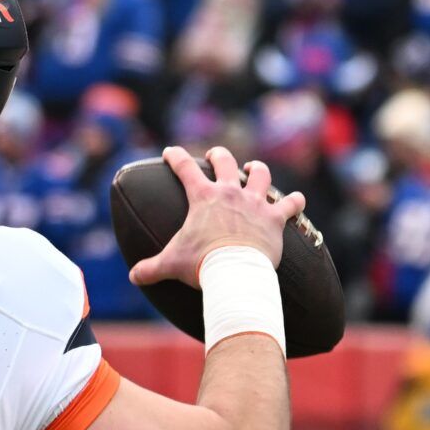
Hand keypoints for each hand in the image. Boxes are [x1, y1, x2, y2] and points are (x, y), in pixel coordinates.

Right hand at [129, 146, 306, 288]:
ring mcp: (255, 203)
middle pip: (225, 160)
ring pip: (260, 174)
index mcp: (203, 197)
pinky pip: (290, 204)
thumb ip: (151, 268)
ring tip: (253, 170)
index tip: (169, 152)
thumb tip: (133, 277)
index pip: (183, 167)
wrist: (235, 271)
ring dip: (257, 170)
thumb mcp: (171, 264)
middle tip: (214, 156)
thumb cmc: (201, 264)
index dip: (174, 156)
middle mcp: (229, 193)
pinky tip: (296, 200)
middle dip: (218, 155)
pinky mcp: (275, 218)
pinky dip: (294, 202)